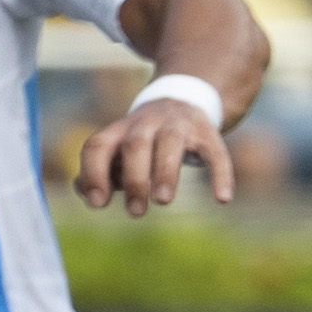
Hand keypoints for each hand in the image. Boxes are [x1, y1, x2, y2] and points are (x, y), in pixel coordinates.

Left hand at [72, 92, 233, 214]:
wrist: (183, 100)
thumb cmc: (143, 139)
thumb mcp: (118, 150)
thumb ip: (99, 172)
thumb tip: (88, 195)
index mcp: (119, 130)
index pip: (98, 146)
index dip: (94, 173)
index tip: (99, 204)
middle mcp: (146, 123)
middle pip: (135, 144)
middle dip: (134, 178)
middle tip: (136, 212)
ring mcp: (178, 125)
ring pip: (169, 143)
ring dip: (165, 172)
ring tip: (162, 201)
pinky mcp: (206, 132)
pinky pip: (215, 151)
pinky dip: (220, 174)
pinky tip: (222, 199)